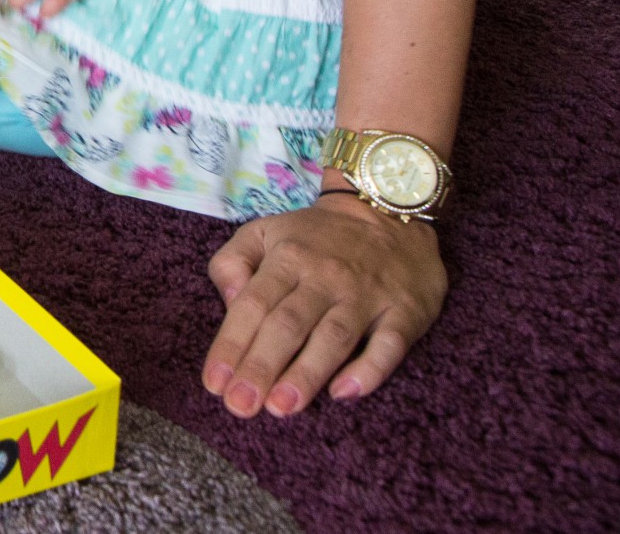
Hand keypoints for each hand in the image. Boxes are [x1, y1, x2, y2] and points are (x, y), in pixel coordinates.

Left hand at [204, 190, 447, 416]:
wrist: (387, 212)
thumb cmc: (315, 236)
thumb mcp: (264, 232)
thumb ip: (233, 262)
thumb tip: (228, 302)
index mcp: (287, 258)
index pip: (253, 305)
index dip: (232, 344)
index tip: (214, 383)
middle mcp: (325, 277)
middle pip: (289, 325)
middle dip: (262, 366)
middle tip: (241, 406)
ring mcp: (366, 295)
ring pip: (334, 337)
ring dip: (307, 373)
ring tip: (281, 407)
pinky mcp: (405, 311)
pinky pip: (389, 345)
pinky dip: (369, 370)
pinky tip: (344, 393)